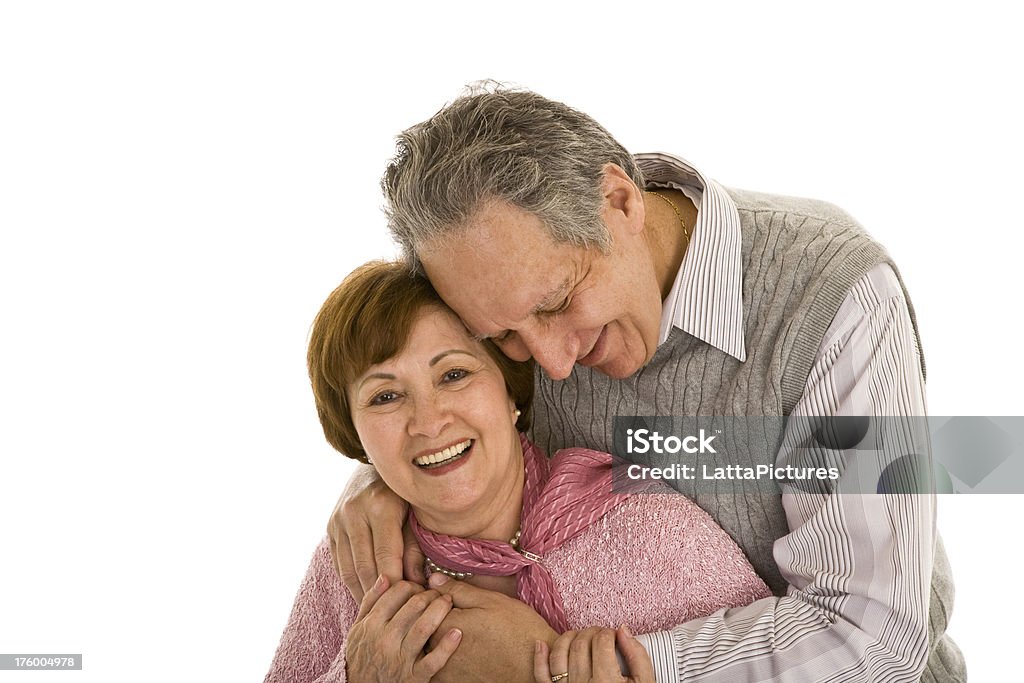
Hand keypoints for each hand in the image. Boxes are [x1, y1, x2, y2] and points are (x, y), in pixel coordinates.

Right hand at [327, 464, 425, 600]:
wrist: (374, 466)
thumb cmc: (404, 493)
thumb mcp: (415, 514)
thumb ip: (415, 548)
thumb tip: (416, 584)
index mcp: (380, 505)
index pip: (386, 556)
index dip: (396, 583)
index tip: (407, 601)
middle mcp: (354, 512)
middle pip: (364, 565)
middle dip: (379, 593)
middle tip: (393, 614)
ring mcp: (338, 519)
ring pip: (348, 568)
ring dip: (361, 592)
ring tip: (377, 612)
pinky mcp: (330, 526)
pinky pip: (339, 562)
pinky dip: (350, 580)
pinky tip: (363, 593)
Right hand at [346, 575, 461, 682]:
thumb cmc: (362, 656)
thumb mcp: (359, 628)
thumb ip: (371, 601)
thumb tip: (385, 576)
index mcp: (372, 624)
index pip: (397, 592)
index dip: (413, 584)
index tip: (420, 586)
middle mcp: (385, 640)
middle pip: (414, 606)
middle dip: (430, 594)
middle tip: (438, 592)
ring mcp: (400, 659)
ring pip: (424, 627)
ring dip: (440, 611)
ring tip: (448, 603)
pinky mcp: (414, 677)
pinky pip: (434, 660)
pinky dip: (447, 646)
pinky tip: (458, 632)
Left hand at [426, 574, 558, 681]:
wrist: (534, 669)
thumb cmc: (518, 631)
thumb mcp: (491, 601)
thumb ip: (458, 590)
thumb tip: (433, 579)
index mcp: (445, 625)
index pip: (425, 604)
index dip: (437, 594)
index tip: (452, 595)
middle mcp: (438, 649)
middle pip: (425, 625)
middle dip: (436, 615)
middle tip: (464, 613)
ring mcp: (444, 669)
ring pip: (432, 645)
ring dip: (442, 635)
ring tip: (470, 632)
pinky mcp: (453, 682)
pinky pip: (441, 663)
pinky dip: (449, 653)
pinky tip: (471, 649)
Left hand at [534, 625, 654, 682]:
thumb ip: (637, 656)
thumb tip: (623, 630)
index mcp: (607, 682)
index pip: (601, 642)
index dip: (608, 632)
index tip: (613, 635)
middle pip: (580, 644)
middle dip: (591, 632)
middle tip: (601, 636)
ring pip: (559, 653)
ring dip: (568, 638)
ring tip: (581, 639)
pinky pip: (541, 675)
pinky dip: (540, 658)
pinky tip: (542, 644)